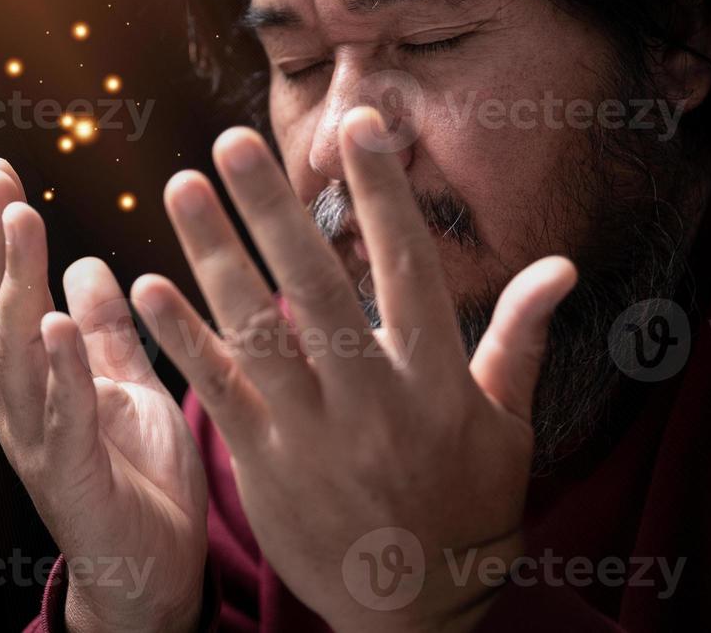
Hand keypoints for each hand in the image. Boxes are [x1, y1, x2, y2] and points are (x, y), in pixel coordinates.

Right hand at [0, 158, 208, 632]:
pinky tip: (54, 323)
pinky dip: (58, 369)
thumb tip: (86, 264)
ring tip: (19, 223)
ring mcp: (41, 442)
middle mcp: (23, 407)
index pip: (3, 296)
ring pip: (13, 356)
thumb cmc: (140, 479)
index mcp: (35, 381)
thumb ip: (106, 331)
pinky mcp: (72, 477)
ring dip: (15, 285)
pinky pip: (61, 415)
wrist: (155, 573)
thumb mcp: (128, 386)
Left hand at [130, 110, 576, 632]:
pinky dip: (182, 340)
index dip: (383, 195)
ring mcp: (313, 433)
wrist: (417, 611)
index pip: (408, 269)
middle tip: (235, 139)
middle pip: (317, 289)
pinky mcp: (266, 463)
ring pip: (258, 332)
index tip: (360, 125)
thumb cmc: (468, 507)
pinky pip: (218, 392)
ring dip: (214, 256)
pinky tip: (147, 287)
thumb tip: (563, 266)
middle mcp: (372, 400)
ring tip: (181, 186)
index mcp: (434, 379)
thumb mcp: (508, 425)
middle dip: (274, 211)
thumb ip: (521, 337)